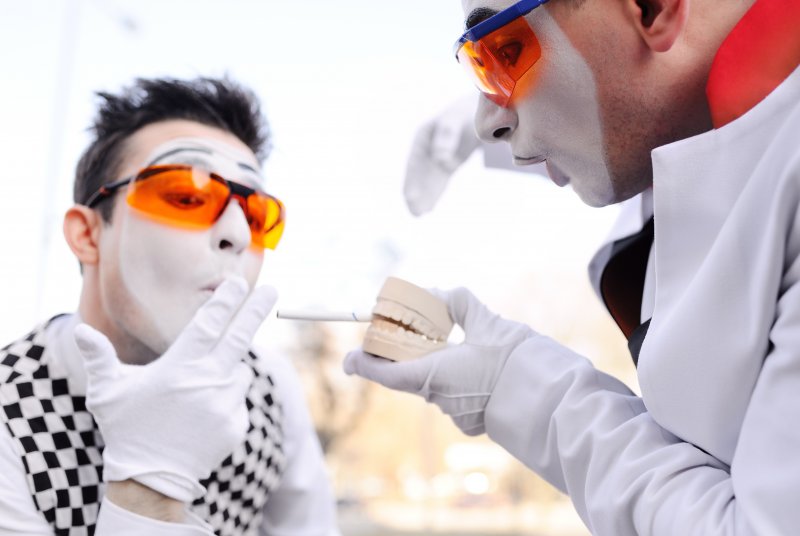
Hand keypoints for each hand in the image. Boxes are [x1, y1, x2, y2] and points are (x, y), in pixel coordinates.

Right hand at [74, 277, 276, 502]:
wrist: (151, 480)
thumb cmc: (126, 430)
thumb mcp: (106, 393)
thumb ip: (99, 358)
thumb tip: (80, 330)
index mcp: (179, 368)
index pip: (208, 325)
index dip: (224, 301)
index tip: (238, 281)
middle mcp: (207, 382)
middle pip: (240, 337)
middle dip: (256, 309)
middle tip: (271, 290)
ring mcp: (226, 404)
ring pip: (238, 372)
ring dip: (226, 372)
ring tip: (195, 395)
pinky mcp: (237, 424)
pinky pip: (238, 400)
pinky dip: (226, 401)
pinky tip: (202, 417)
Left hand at [344, 286, 535, 434]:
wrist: (550, 403)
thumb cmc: (515, 361)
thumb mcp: (486, 320)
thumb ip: (458, 302)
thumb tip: (438, 294)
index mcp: (432, 375)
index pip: (382, 373)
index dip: (363, 363)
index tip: (351, 357)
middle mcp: (438, 399)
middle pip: (408, 377)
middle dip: (406, 356)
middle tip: (408, 336)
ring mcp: (456, 414)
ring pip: (435, 386)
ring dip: (438, 367)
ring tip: (458, 347)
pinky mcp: (474, 422)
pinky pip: (457, 397)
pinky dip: (459, 381)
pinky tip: (479, 368)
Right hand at [403, 94, 480, 215]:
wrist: (482, 107)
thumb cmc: (466, 111)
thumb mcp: (455, 120)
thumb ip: (446, 136)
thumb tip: (440, 160)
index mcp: (423, 136)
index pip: (414, 163)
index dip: (411, 181)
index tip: (410, 198)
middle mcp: (427, 147)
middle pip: (418, 174)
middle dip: (416, 193)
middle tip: (415, 213)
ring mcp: (437, 155)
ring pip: (428, 180)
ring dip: (424, 196)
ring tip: (420, 215)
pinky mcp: (448, 162)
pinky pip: (439, 180)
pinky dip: (435, 192)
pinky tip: (430, 207)